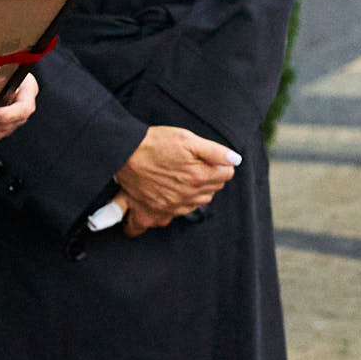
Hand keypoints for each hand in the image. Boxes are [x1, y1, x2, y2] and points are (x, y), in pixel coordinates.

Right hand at [114, 125, 238, 235]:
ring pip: (196, 205)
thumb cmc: (155, 143)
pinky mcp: (153, 214)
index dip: (221, 164)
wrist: (125, 152)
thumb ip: (215, 151)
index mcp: (198, 178)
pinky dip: (171, 212)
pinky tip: (169, 201)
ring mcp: (170, 208)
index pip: (226, 175)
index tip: (212, 159)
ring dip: (195, 194)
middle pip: (212, 191)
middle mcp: (187, 197)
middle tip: (195, 166)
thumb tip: (235, 160)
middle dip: (209, 179)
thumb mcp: (188, 139)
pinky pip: (167, 221)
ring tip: (183, 179)